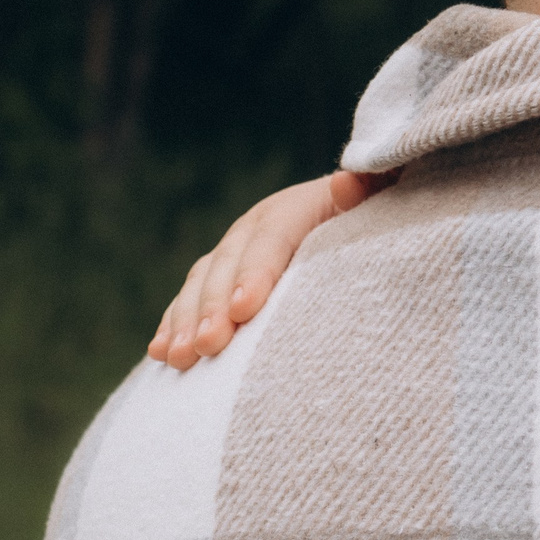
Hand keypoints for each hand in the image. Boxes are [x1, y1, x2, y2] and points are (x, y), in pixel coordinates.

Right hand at [147, 170, 393, 369]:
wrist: (352, 218)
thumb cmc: (373, 218)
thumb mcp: (378, 199)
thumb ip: (368, 188)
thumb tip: (348, 181)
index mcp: (293, 208)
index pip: (272, 240)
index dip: (256, 273)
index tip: (247, 309)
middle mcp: (255, 227)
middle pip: (228, 265)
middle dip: (214, 307)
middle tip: (209, 345)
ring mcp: (233, 252)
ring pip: (201, 284)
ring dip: (186, 321)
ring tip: (180, 358)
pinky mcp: (220, 278)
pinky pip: (189, 299)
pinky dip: (173, 324)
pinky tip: (161, 353)